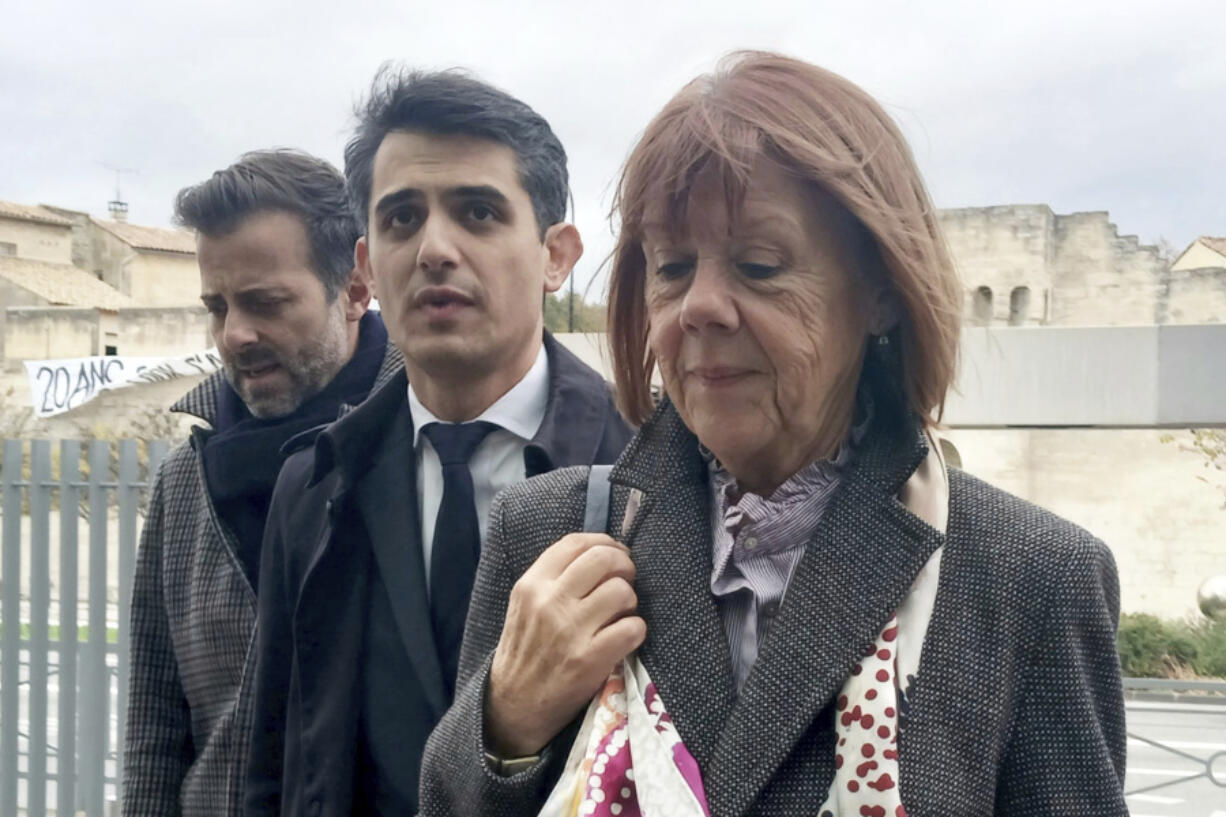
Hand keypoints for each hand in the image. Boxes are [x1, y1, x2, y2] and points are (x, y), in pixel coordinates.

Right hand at [484, 533, 645, 756]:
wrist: (514, 706)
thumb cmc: (524, 652)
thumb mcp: (524, 606)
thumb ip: (554, 578)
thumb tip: (601, 554)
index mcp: (531, 585)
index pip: (575, 543)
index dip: (604, 542)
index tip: (615, 552)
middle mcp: (549, 602)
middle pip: (603, 559)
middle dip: (625, 565)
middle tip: (627, 579)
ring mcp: (570, 630)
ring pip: (622, 591)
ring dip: (630, 601)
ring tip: (621, 613)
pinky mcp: (590, 659)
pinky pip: (632, 628)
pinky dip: (636, 630)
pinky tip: (625, 637)